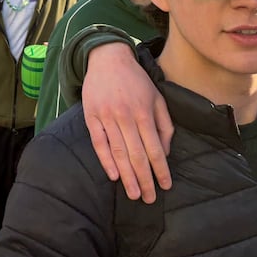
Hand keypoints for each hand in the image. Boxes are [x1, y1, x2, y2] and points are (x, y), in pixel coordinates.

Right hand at [82, 43, 173, 202]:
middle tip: (148, 198)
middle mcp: (125, 116)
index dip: (160, 169)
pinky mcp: (91, 116)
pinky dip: (105, 160)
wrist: (107, 58)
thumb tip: (166, 152)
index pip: (154, 148)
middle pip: (137, 155)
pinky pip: (98, 142)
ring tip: (134, 194)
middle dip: (144, 179)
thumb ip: (164, 125)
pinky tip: (113, 175)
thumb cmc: (136, 81)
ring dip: (126, 176)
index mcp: (144, 112)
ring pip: (118, 152)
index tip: (165, 186)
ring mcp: (106, 117)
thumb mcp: (157, 98)